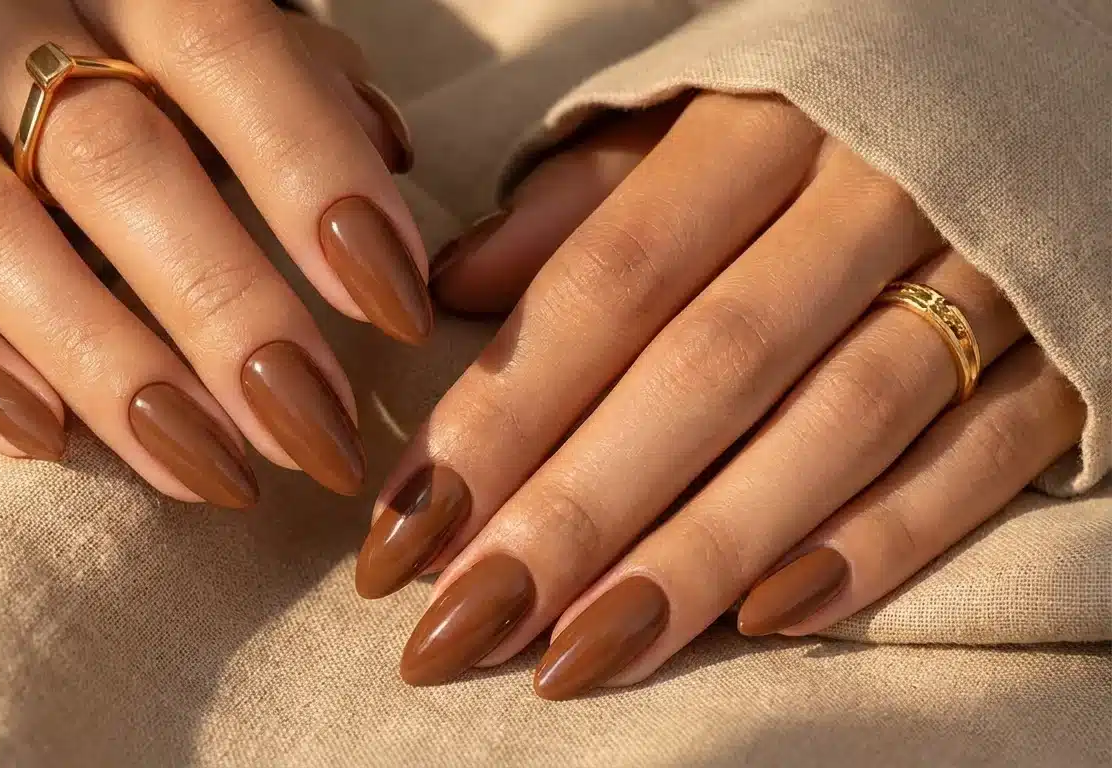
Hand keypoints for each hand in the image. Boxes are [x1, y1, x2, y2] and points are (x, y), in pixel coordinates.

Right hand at [0, 1, 426, 507]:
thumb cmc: (93, 51)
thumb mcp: (194, 44)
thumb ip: (289, 82)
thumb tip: (388, 151)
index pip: (227, 50)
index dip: (315, 175)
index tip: (395, 305)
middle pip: (112, 159)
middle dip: (225, 309)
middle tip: (315, 433)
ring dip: (112, 368)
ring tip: (214, 472)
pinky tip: (40, 439)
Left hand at [355, 93, 1083, 696]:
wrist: (1049, 81)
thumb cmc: (830, 112)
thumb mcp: (701, 116)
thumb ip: (584, 198)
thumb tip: (452, 289)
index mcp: (762, 125)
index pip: (605, 283)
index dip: (502, 412)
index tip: (405, 529)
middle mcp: (870, 194)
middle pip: (703, 369)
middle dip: (574, 511)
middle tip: (461, 625)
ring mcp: (984, 274)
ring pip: (832, 428)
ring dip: (699, 552)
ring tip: (578, 655)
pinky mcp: (1065, 352)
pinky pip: (976, 461)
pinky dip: (880, 542)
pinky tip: (768, 621)